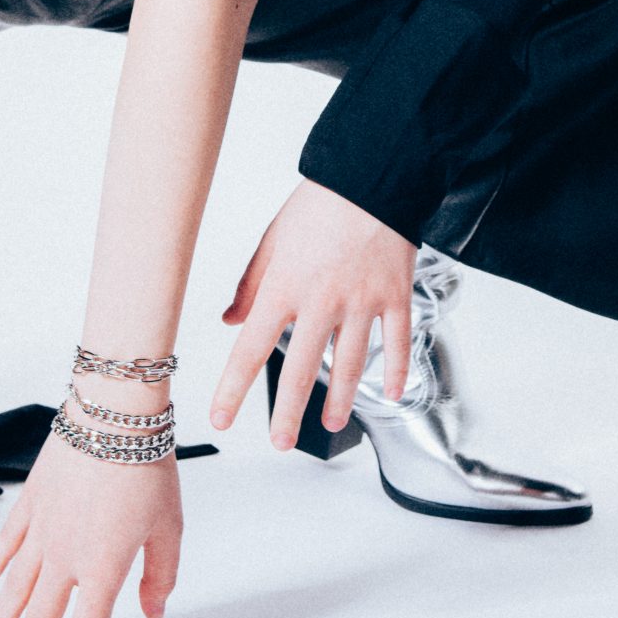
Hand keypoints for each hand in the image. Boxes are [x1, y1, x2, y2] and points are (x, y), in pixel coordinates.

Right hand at [0, 426, 180, 617]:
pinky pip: (8, 541)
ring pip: (15, 586)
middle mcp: (66, 557)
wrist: (112, 414)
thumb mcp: (169, 526)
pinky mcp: (30, 501)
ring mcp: (42, 529)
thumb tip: (151, 613)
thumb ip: (160, 575)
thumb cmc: (148, 467)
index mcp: (104, 568)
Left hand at [212, 176, 415, 447]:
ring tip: (332, 422)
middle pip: (300, 369)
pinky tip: (391, 394)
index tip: (221, 419)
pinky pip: (396, 342)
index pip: (250, 348)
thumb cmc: (321, 203)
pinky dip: (395, 371)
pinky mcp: (395, 295)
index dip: (233, 388)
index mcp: (284, 286)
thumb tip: (229, 321)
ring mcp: (362, 301)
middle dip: (288, 413)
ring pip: (351, 365)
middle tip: (281, 441)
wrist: (373, 175)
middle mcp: (321, 300)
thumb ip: (250, 285)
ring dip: (341, 400)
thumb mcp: (273, 239)